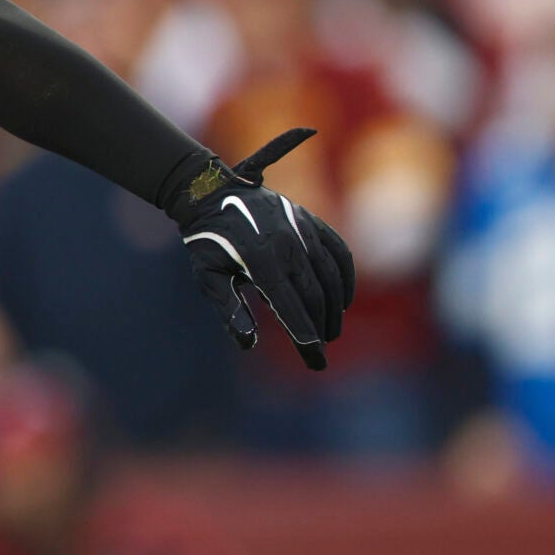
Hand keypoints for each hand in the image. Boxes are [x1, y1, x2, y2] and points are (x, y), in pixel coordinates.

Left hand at [168, 128, 355, 370]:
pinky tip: (343, 300)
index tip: (315, 360)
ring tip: (330, 332)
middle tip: (320, 352)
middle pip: (314, 296)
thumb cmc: (208, 242)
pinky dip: (346, 278)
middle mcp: (287, 245)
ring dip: (334, 309)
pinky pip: (339, 252)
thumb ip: (230, 309)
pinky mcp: (311, 221)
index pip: (291, 307)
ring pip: (330, 277)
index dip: (305, 336)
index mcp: (260, 261)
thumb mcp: (208, 276)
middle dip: (320, 328)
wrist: (211, 194)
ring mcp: (303, 230)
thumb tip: (248, 344)